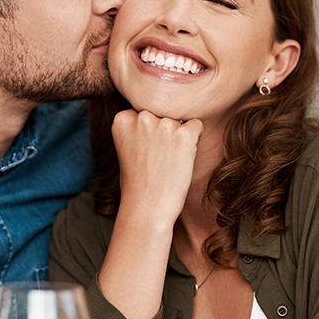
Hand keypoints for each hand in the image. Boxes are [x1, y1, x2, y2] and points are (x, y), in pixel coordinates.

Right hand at [112, 110, 202, 229]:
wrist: (146, 208)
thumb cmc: (137, 182)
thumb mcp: (127, 146)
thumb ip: (138, 126)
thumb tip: (163, 111)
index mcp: (122, 118)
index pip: (146, 110)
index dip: (149, 130)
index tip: (144, 150)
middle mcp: (142, 117)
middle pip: (163, 112)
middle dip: (163, 130)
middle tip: (157, 157)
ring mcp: (164, 125)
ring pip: (179, 120)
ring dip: (178, 136)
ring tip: (167, 161)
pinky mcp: (184, 136)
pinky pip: (196, 126)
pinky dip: (193, 140)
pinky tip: (180, 158)